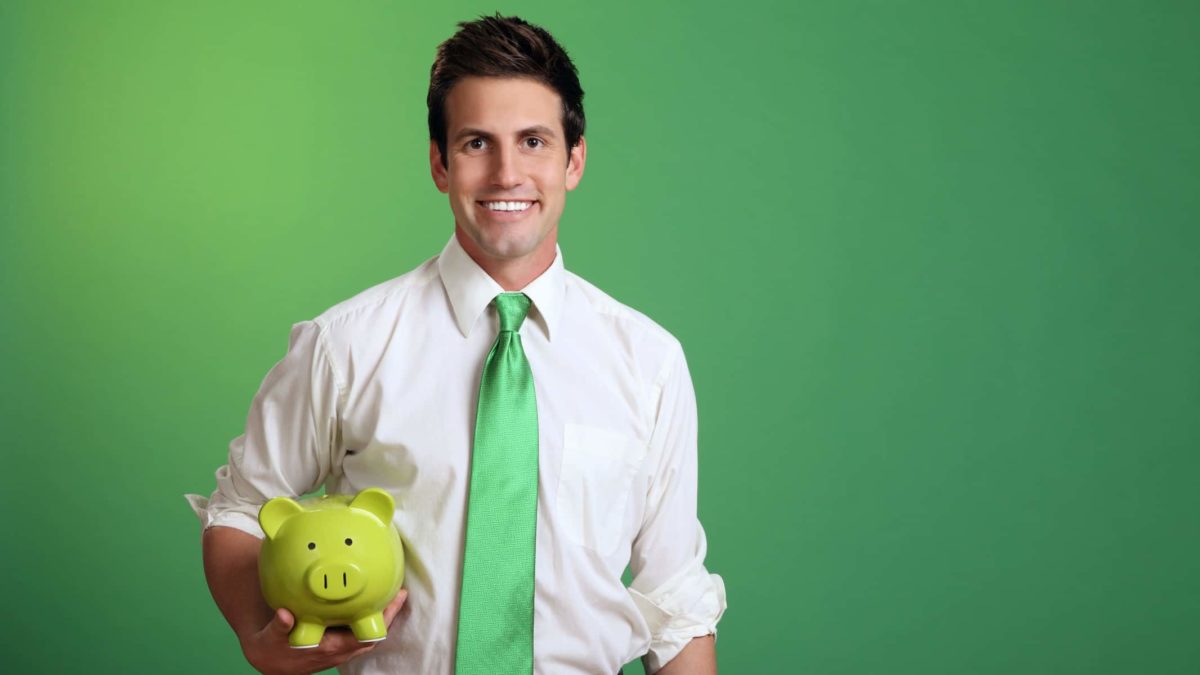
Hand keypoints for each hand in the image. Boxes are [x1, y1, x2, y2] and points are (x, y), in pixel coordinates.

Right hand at [239, 590, 407, 674]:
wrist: (271, 662)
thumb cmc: (272, 649)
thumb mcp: (271, 638)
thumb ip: (279, 626)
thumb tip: (285, 614)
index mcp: (328, 649)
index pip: (364, 637)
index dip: (382, 620)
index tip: (394, 599)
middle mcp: (339, 651)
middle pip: (374, 635)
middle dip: (388, 615)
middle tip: (400, 592)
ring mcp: (341, 649)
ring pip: (369, 634)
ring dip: (381, 616)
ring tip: (392, 593)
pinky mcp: (338, 644)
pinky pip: (360, 631)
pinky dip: (369, 617)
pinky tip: (372, 601)